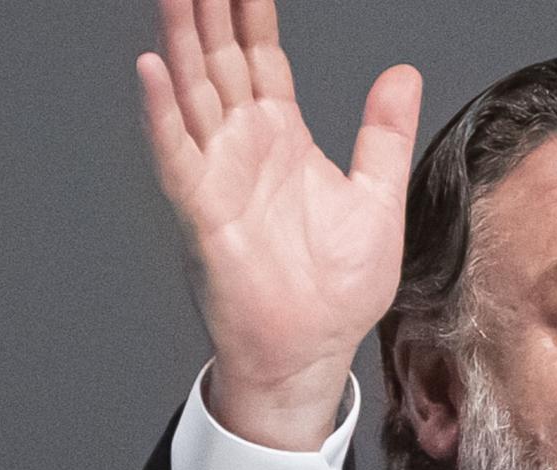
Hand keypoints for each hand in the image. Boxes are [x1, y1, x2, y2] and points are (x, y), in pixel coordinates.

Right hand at [137, 0, 420, 448]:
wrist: (314, 349)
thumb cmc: (339, 289)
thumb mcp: (379, 199)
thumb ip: (385, 134)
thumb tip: (402, 73)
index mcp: (284, 140)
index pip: (263, 60)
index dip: (252, 14)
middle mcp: (245, 149)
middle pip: (219, 62)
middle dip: (208, 12)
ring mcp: (220, 176)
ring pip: (193, 93)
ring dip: (182, 42)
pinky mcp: (204, 212)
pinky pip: (179, 154)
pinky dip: (164, 114)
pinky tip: (154, 70)